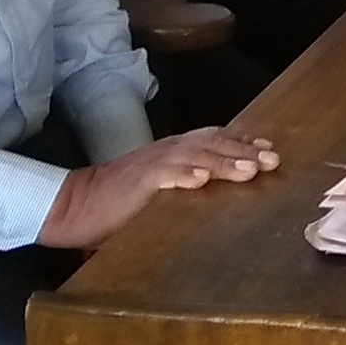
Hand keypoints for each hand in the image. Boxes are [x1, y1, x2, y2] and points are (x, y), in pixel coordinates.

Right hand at [37, 128, 277, 249]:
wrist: (73, 204)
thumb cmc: (114, 202)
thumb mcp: (156, 191)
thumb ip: (182, 188)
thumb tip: (212, 195)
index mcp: (171, 153)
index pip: (212, 140)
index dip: (241, 142)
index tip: (268, 150)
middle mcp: (166, 152)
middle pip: (211, 143)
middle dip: (244, 150)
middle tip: (272, 159)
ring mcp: (152, 165)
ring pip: (194, 156)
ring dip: (224, 161)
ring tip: (250, 169)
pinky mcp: (137, 181)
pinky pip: (163, 174)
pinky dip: (183, 175)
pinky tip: (202, 180)